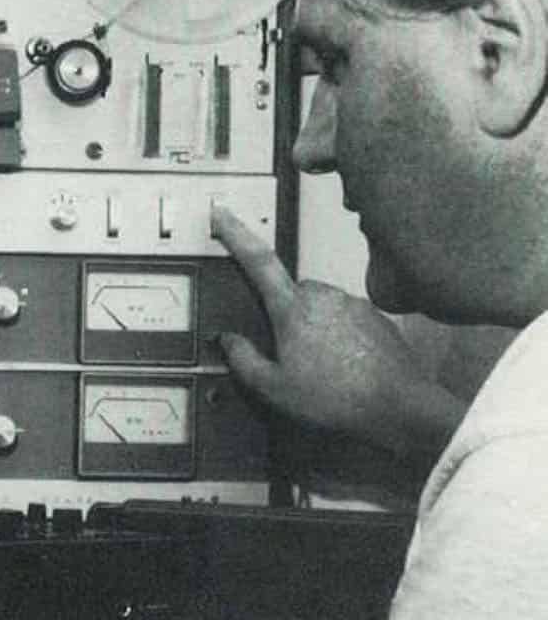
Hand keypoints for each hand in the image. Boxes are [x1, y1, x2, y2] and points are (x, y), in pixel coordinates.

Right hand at [211, 206, 465, 461]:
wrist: (397, 405)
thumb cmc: (336, 398)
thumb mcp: (274, 388)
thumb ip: (244, 360)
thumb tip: (230, 341)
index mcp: (293, 309)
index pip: (258, 262)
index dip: (236, 235)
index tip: (222, 214)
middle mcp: (323, 296)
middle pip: (291, 291)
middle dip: (284, 314)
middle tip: (288, 354)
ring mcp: (352, 303)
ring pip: (319, 305)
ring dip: (312, 327)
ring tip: (320, 368)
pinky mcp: (374, 315)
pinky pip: (345, 317)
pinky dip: (338, 336)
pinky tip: (343, 366)